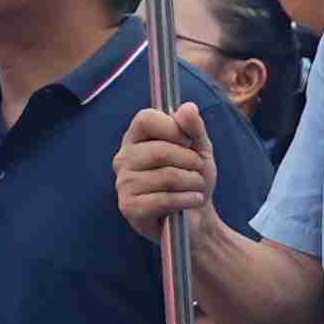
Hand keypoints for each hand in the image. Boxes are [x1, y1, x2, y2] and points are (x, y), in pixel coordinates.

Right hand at [113, 97, 216, 242]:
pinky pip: (163, 199)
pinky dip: (186, 200)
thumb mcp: (199, 148)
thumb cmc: (192, 178)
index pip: (146, 119)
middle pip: (160, 150)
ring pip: (166, 176)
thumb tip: (188, 107)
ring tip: (197, 187)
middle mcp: (123, 158)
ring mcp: (123, 183)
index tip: (188, 141)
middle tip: (198, 170)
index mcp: (136, 137)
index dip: (172, 128)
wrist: (195, 217)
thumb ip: (194, 127)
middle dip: (190, 161)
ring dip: (192, 182)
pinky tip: (192, 201)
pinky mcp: (128, 207)